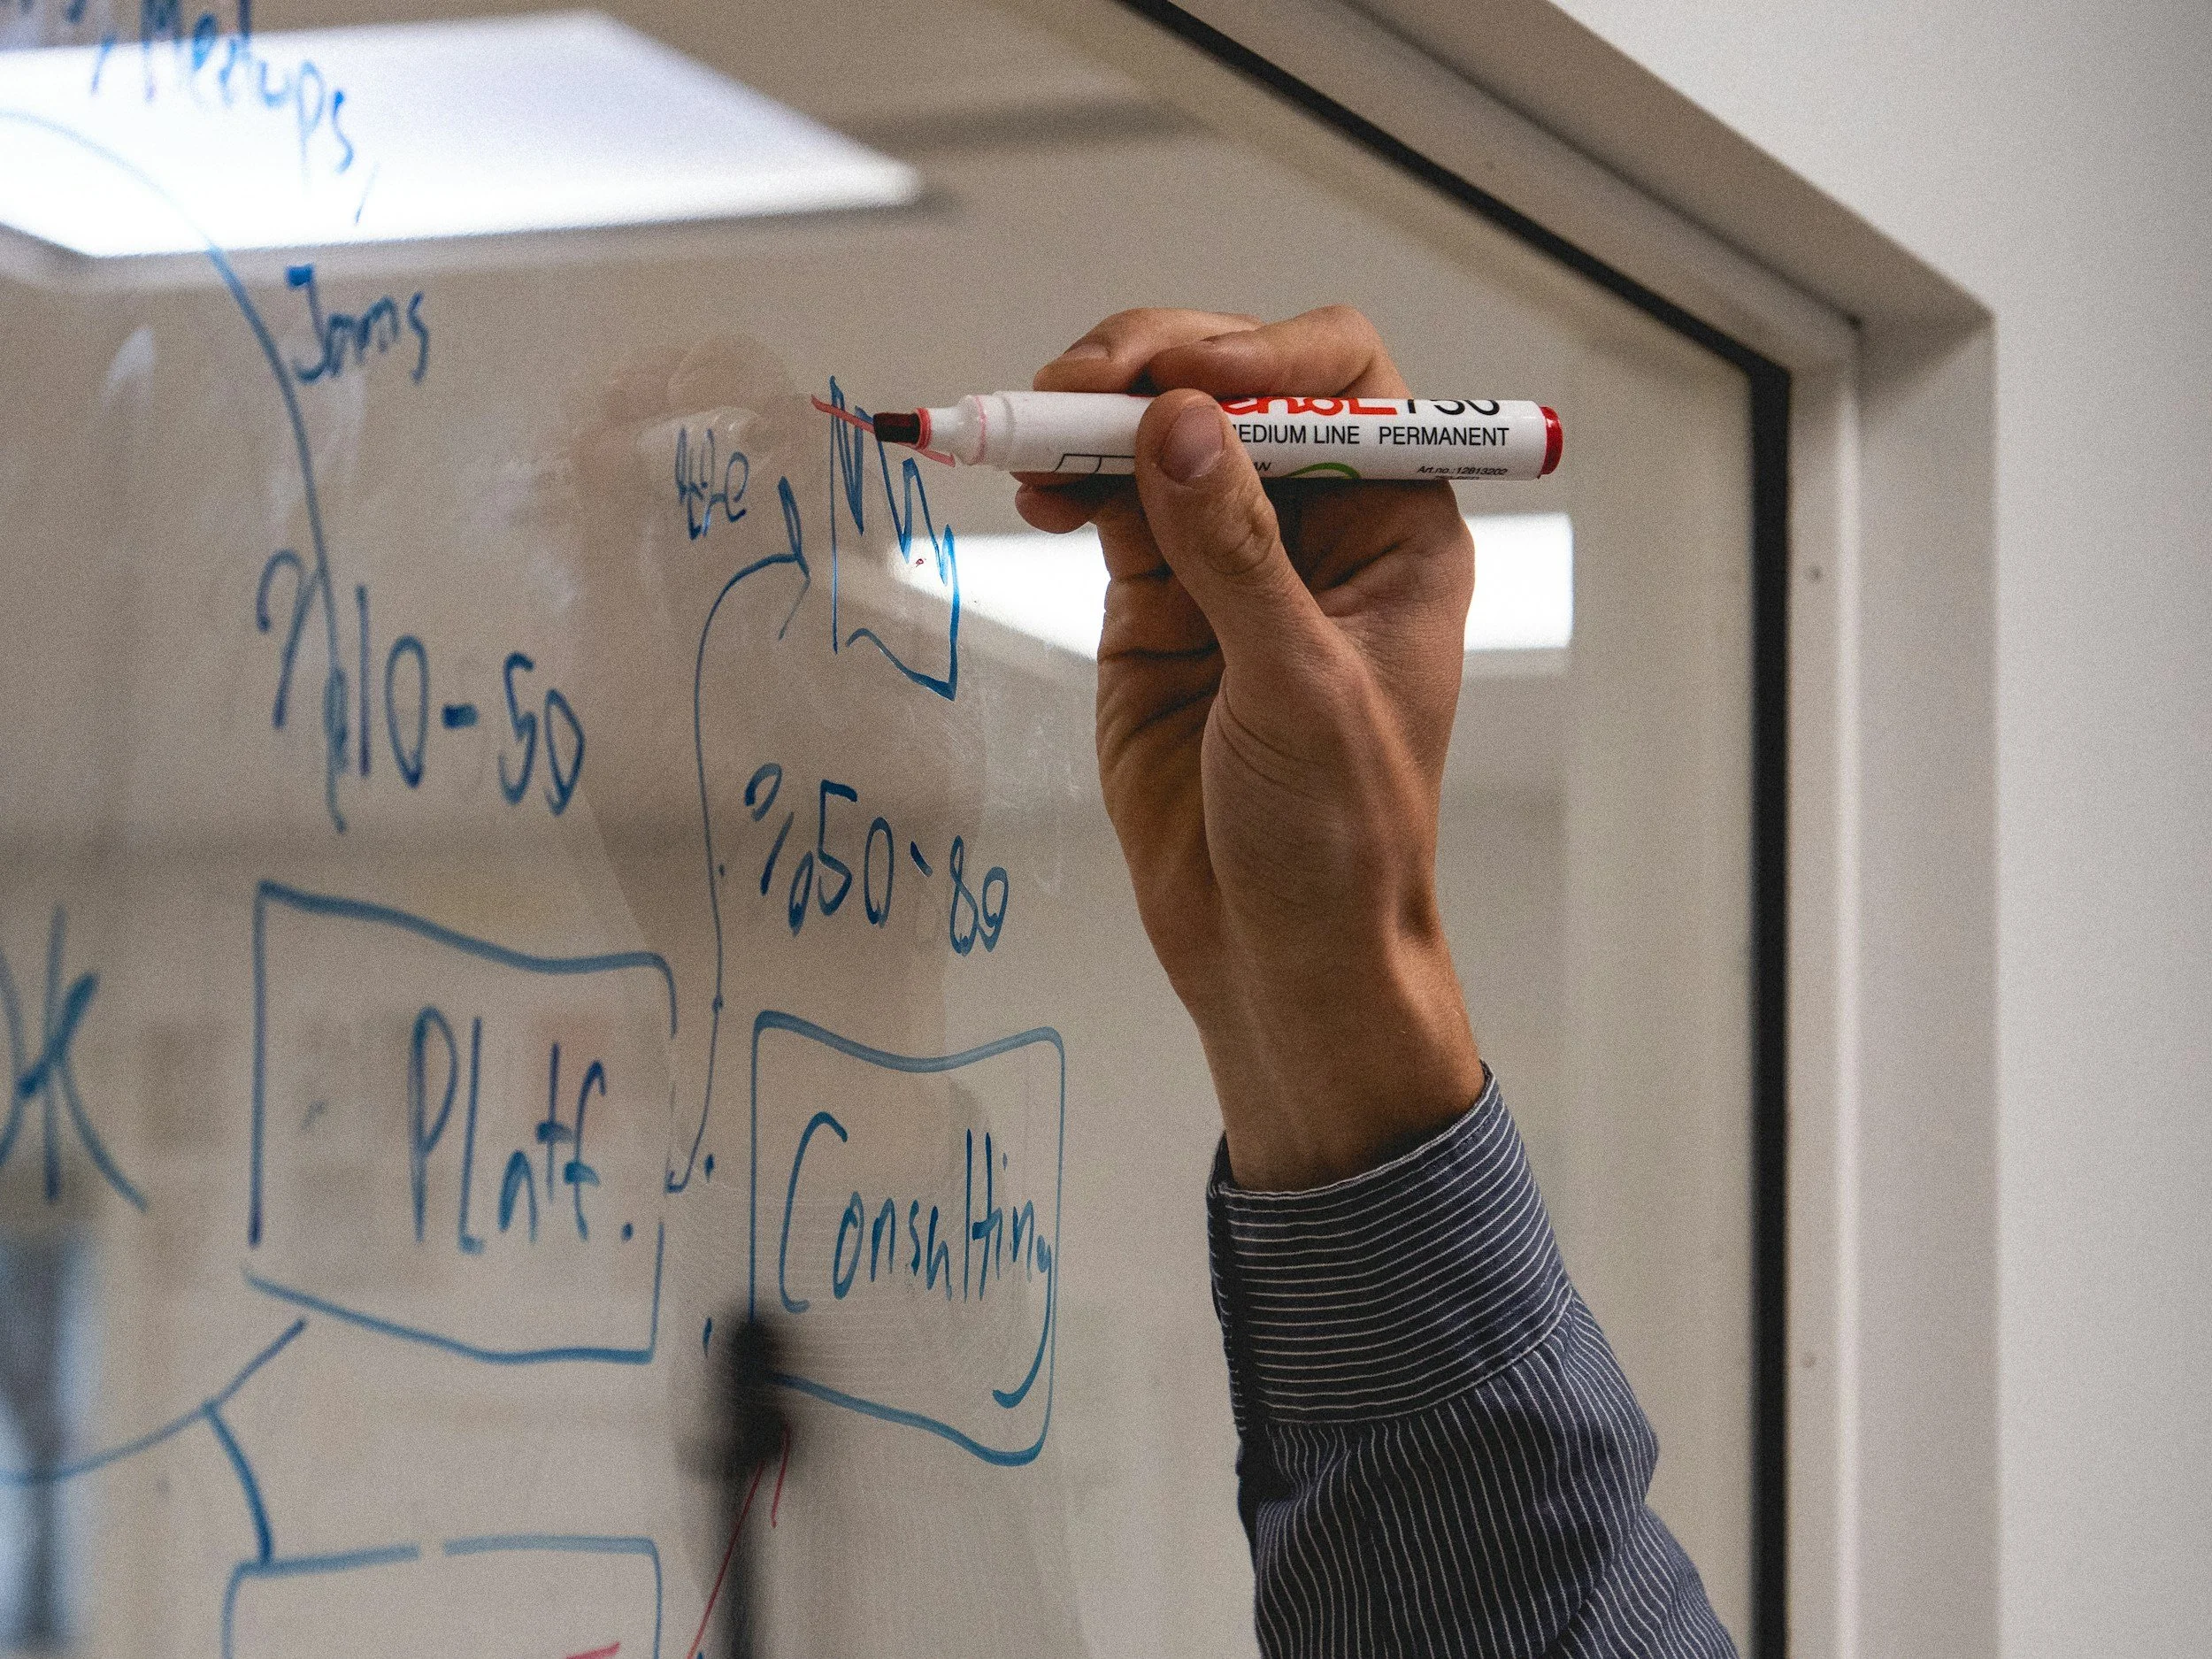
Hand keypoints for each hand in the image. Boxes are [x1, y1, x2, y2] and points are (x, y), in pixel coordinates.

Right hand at [1016, 306, 1483, 1190]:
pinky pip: (1108, 508)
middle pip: (1234, 387)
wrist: (1276, 953)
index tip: (1178, 378)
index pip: (1340, 378)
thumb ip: (1236, 555)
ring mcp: (1229, 562)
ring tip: (1034, 440)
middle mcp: (1316, 528)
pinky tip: (1037, 493)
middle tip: (1074, 389)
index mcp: (1396, 528)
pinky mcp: (1158, 606)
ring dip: (1093, 423)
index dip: (1260, 352)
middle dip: (1152, 372)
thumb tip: (1182, 426)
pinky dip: (1067, 484)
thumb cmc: (1337, 841)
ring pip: (1157, 439)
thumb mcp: (1299, 690)